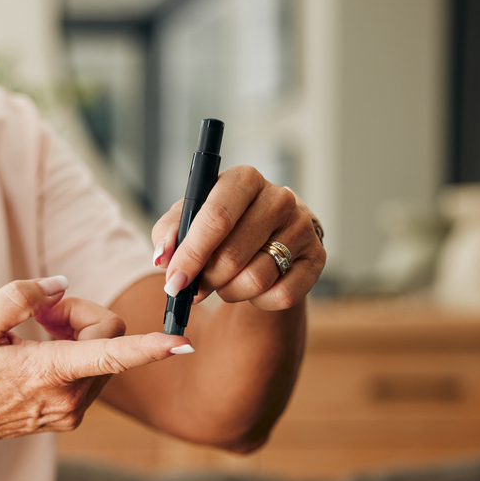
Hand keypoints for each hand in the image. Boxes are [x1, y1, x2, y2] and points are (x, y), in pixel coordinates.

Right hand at [0, 277, 189, 449]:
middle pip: (109, 338)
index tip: (183, 343)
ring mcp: (69, 412)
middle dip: (81, 315)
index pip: (112, 355)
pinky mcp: (68, 417)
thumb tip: (61, 285)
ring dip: (78, 334)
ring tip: (35, 335)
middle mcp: (67, 398)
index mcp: (47, 373)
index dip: (150, 347)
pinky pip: (91, 373)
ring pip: (104, 355)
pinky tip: (38, 353)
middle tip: (41, 314)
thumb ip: (22, 297)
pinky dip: (74, 353)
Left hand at [151, 166, 325, 309]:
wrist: (266, 238)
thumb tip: (162, 257)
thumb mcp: (188, 220)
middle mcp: (279, 197)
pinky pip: (282, 295)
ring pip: (256, 279)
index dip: (191, 255)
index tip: (173, 282)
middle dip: (207, 280)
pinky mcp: (317, 258)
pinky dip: (259, 301)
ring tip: (224, 283)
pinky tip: (252, 289)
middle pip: (233, 255)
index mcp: (243, 179)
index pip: (216, 218)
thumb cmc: (220, 227)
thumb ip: (168, 234)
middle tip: (196, 288)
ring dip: (230, 292)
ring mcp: (303, 226)